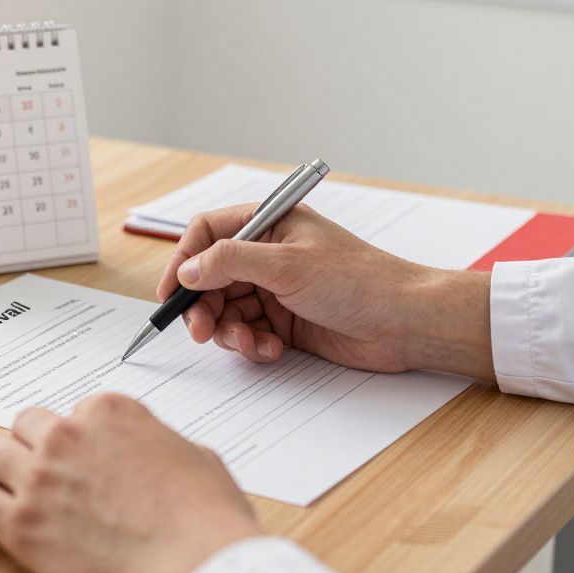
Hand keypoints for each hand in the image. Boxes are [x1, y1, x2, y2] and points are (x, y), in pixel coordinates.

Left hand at [0, 393, 260, 572]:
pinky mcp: (21, 525)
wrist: (195, 566)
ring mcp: (40, 478)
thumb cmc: (205, 519)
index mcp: (111, 412)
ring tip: (17, 496)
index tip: (86, 462)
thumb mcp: (195, 456)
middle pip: (26, 426)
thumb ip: (159, 444)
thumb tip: (154, 455)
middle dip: (36, 449)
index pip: (74, 412)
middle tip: (49, 477)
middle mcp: (68, 435)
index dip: (80, 441)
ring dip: (3, 472)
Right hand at [158, 203, 494, 378]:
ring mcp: (275, 288)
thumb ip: (230, 262)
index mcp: (269, 223)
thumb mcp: (286, 264)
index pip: (207, 233)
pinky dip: (251, 344)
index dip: (183, 260)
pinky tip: (271, 349)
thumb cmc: (358, 280)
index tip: (170, 293)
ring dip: (229, 330)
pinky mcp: (284, 321)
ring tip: (249, 342)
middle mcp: (267, 253)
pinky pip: (247, 332)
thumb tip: (187, 269)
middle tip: (202, 331)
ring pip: (226, 309)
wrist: (403, 322)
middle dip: (203, 306)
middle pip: (209, 277)